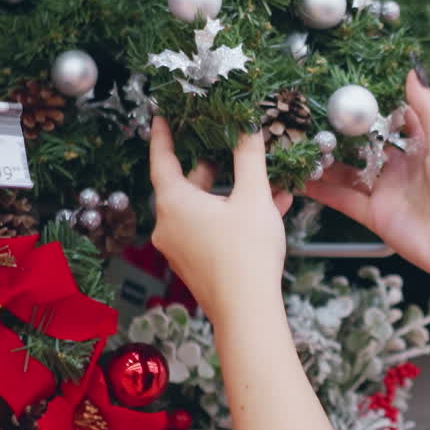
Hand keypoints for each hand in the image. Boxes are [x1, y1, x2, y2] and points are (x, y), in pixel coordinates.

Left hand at [149, 118, 291, 321]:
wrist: (248, 312)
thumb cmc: (247, 253)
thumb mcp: (252, 197)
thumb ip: (249, 157)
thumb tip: (248, 125)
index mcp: (174, 203)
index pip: (161, 159)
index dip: (162, 135)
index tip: (161, 116)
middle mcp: (169, 225)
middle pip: (186, 184)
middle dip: (210, 164)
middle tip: (224, 143)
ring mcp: (180, 247)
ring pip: (203, 208)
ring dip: (231, 192)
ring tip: (262, 179)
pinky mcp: (195, 265)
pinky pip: (210, 230)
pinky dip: (232, 216)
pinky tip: (268, 208)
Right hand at [306, 69, 429, 290]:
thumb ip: (427, 111)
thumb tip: (413, 72)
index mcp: (420, 147)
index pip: (389, 120)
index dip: (368, 107)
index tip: (343, 89)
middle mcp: (400, 168)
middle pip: (362, 146)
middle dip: (338, 134)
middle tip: (310, 116)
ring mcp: (386, 192)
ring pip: (347, 173)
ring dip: (325, 162)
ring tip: (299, 145)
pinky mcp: (376, 217)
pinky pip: (344, 200)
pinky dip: (323, 191)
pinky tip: (302, 180)